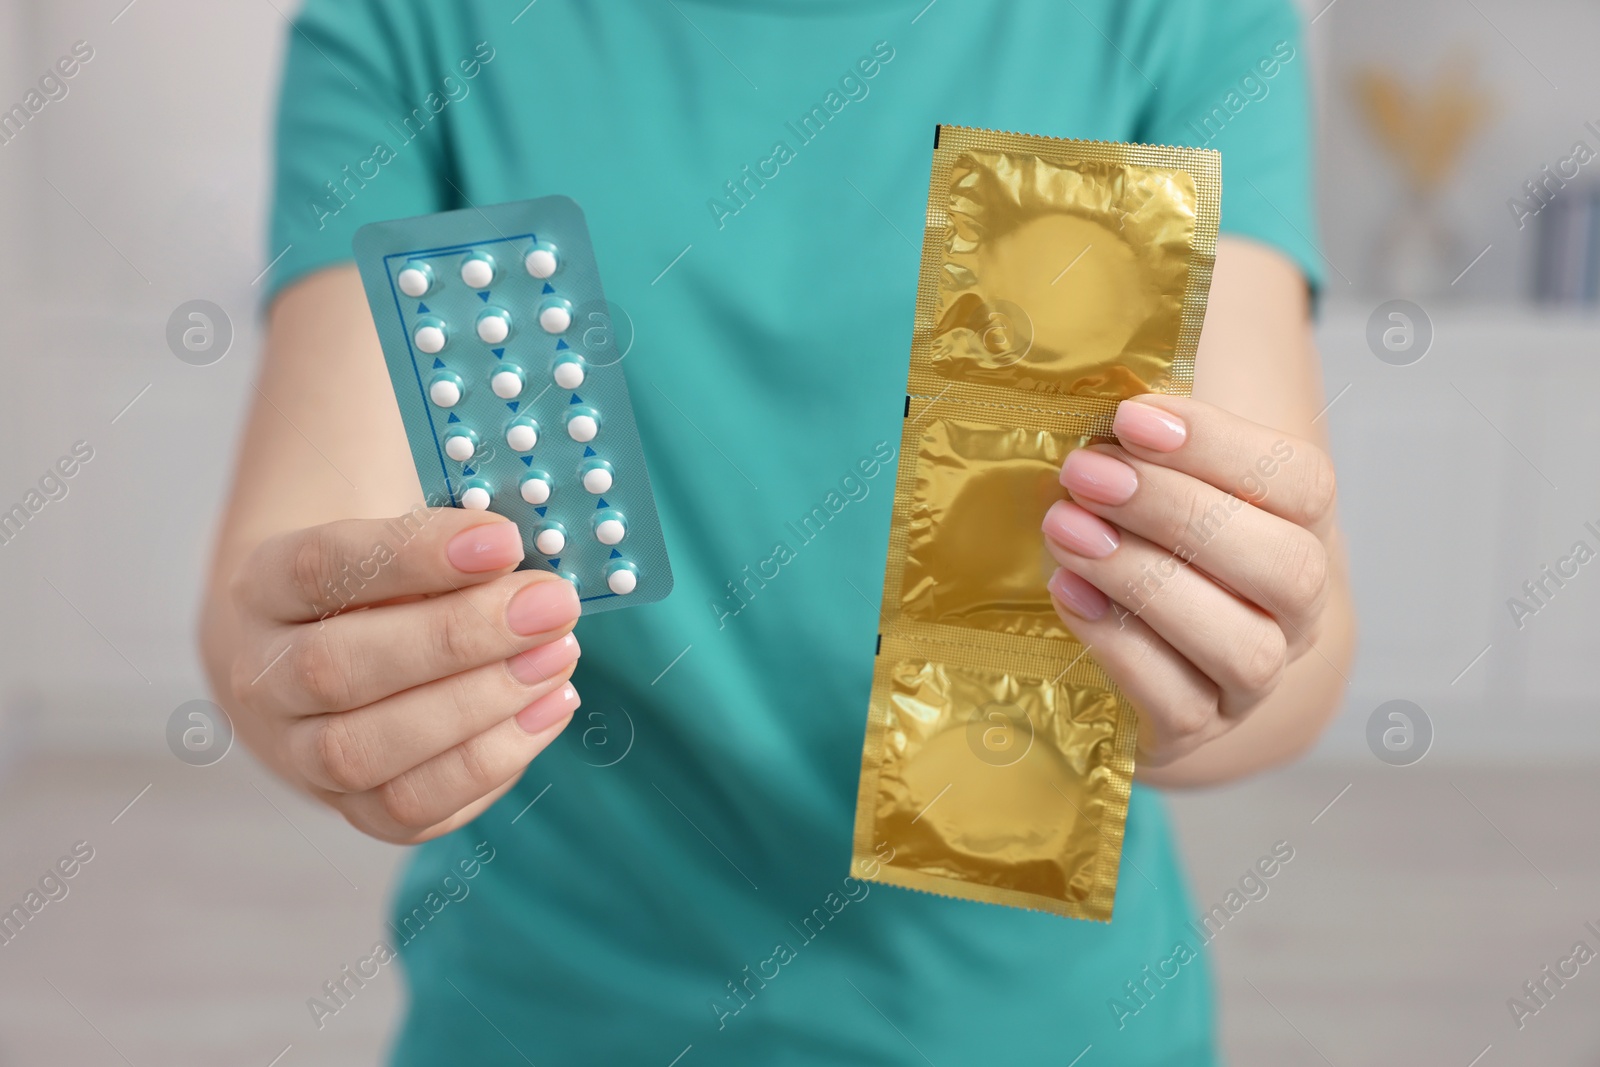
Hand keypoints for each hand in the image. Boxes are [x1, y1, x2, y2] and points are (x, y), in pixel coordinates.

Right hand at [219, 509, 580, 842]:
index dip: (414, 555)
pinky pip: (410, 807)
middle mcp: (262, 680)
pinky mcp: (352, 810)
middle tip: (550, 606)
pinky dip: (491, 761)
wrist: (320, 658)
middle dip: (458, 638)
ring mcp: (297, 756)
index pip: (320, 568)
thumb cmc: (382, 584)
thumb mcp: (401, 539)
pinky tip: (550, 707)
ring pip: (363, 750)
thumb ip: (454, 543)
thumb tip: (533, 567)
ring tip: (558, 656)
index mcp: (264, 587)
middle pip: (335, 669)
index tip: (504, 540)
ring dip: (478, 705)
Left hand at [1042, 395, 1335, 766]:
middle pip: (1282, 565)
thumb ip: (1143, 427)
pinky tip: (1068, 593)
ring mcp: (1253, 680)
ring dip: (1147, 580)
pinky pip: (1177, 701)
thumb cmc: (1144, 542)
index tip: (1132, 417)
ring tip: (1066, 531)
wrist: (1151, 664)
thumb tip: (1090, 347)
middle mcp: (1295, 610)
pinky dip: (1120, 644)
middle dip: (1177, 512)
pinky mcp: (1195, 727)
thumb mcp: (1151, 475)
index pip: (1299, 484)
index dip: (1220, 446)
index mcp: (1299, 529)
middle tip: (1086, 474)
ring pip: (1241, 644)